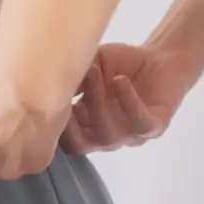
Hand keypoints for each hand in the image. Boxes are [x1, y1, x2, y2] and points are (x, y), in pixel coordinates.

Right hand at [62, 43, 194, 154]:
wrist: (161, 58)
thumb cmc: (121, 65)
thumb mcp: (92, 65)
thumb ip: (75, 75)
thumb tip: (50, 81)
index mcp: (86, 126)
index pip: (63, 139)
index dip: (52, 127)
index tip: (42, 100)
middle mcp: (105, 137)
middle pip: (80, 144)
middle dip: (69, 124)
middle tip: (63, 94)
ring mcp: (130, 135)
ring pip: (108, 134)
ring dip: (97, 103)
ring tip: (94, 73)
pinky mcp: (155, 126)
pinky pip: (140, 123)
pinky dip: (128, 102)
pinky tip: (120, 81)